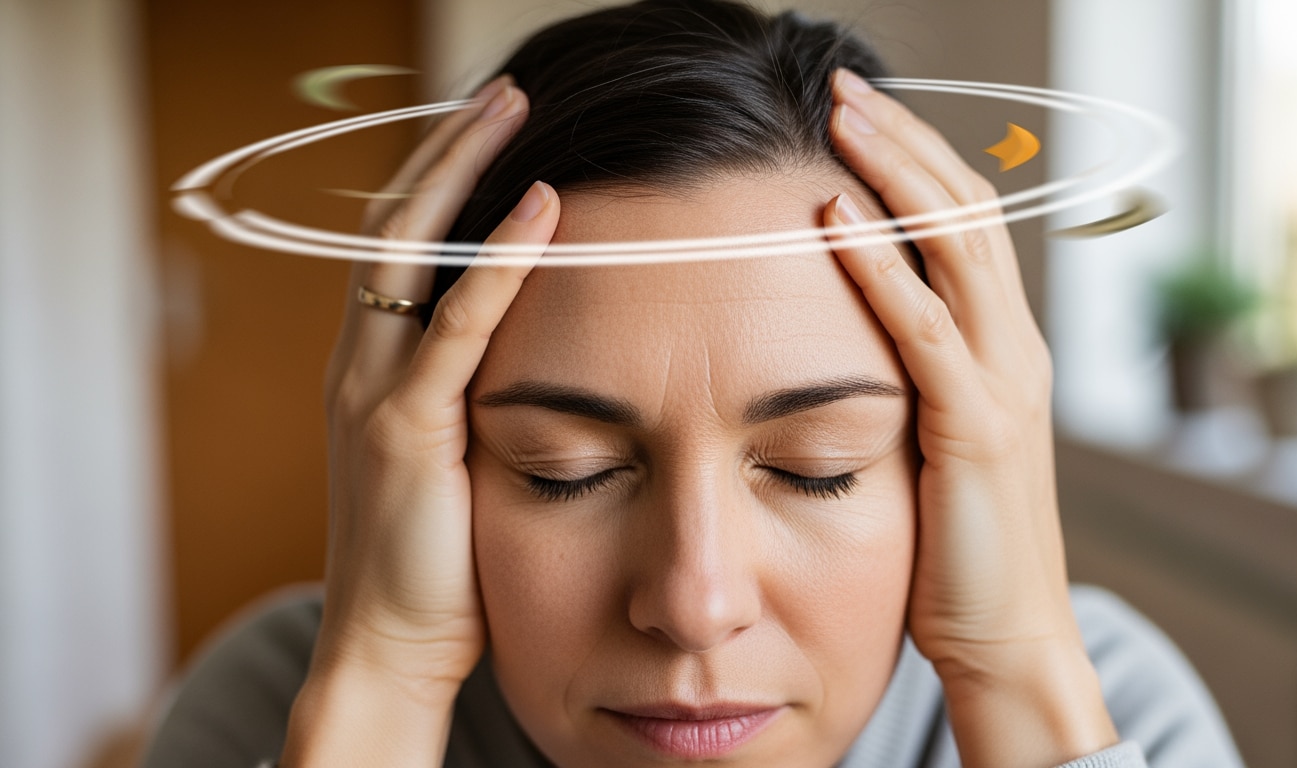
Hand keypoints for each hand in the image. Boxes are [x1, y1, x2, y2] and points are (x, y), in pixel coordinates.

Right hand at [284, 75, 559, 767]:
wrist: (389, 647)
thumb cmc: (437, 559)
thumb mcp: (452, 453)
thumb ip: (475, 391)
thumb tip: (536, 343)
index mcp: (374, 364)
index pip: (400, 242)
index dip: (442, 175)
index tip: (495, 127)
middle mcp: (361, 362)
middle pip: (394, 221)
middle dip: (448, 147)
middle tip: (506, 90)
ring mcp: (374, 390)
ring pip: (409, 249)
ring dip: (464, 170)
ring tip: (515, 109)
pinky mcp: (405, 428)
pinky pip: (455, 326)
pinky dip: (498, 261)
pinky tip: (543, 209)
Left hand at [823, 69, 1117, 766]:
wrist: (1009, 636)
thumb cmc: (959, 545)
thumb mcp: (941, 439)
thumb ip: (914, 378)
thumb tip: (854, 327)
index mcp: (1006, 346)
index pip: (969, 223)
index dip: (918, 159)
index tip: (857, 114)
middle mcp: (1016, 348)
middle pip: (969, 210)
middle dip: (906, 140)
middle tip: (844, 87)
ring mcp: (1004, 382)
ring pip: (956, 248)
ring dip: (896, 175)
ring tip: (841, 120)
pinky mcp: (976, 427)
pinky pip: (925, 329)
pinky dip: (881, 269)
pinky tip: (836, 221)